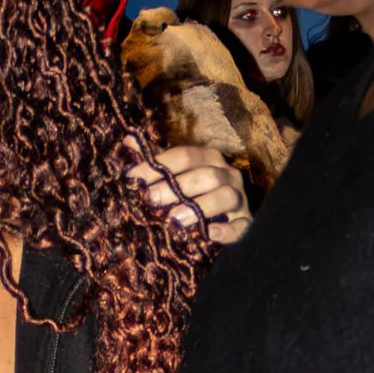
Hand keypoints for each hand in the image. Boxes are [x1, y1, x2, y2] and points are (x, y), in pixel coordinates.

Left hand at [127, 137, 250, 243]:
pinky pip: (241, 226)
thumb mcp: (177, 175)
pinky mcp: (245, 223)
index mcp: (210, 159)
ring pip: (225, 196)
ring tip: (175, 218)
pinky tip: (210, 233)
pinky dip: (227, 230)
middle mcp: (227, 175)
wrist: (227, 219)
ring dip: (201, 206)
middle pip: (206, 175)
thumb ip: (157, 161)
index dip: (159, 165)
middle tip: (151, 198)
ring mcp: (239, 199)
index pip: (185, 156)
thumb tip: (128, 139)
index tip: (133, 177)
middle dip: (177, 186)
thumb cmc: (195, 194)